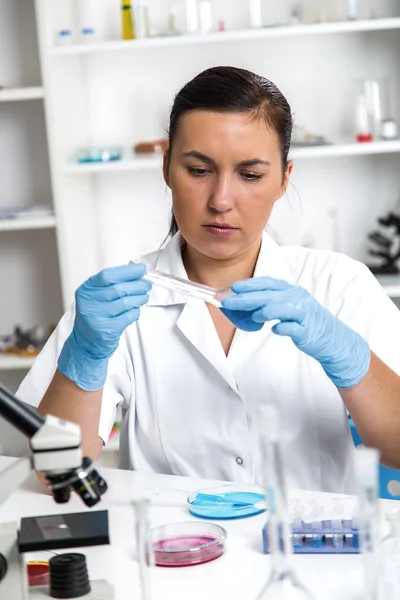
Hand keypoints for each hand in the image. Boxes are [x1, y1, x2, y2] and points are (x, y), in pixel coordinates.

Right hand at [58, 263, 150, 390]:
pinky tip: (136, 310)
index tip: (142, 269)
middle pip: (119, 289)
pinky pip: (128, 317)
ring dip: (139, 298)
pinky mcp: (106, 330)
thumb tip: (137, 274)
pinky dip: (135, 312)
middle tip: (147, 284)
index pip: (108, 276)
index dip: (127, 271)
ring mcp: (96, 317)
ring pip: (125, 303)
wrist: (86, 343)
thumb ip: (113, 285)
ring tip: (144, 296)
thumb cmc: (96, 315)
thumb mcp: (97, 297)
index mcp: (86, 290)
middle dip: (137, 285)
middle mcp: (88, 303)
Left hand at [221, 277, 370, 388]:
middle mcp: (297, 298)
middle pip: (268, 295)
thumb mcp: (289, 306)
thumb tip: (243, 302)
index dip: (250, 284)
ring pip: (279, 308)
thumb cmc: (306, 321)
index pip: (268, 283)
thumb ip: (270, 302)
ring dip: (263, 312)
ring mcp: (303, 314)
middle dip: (246, 298)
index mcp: (292, 290)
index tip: (234, 287)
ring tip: (253, 317)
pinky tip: (275, 330)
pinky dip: (281, 328)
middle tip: (228, 302)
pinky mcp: (306, 331)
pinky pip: (290, 328)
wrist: (332, 338)